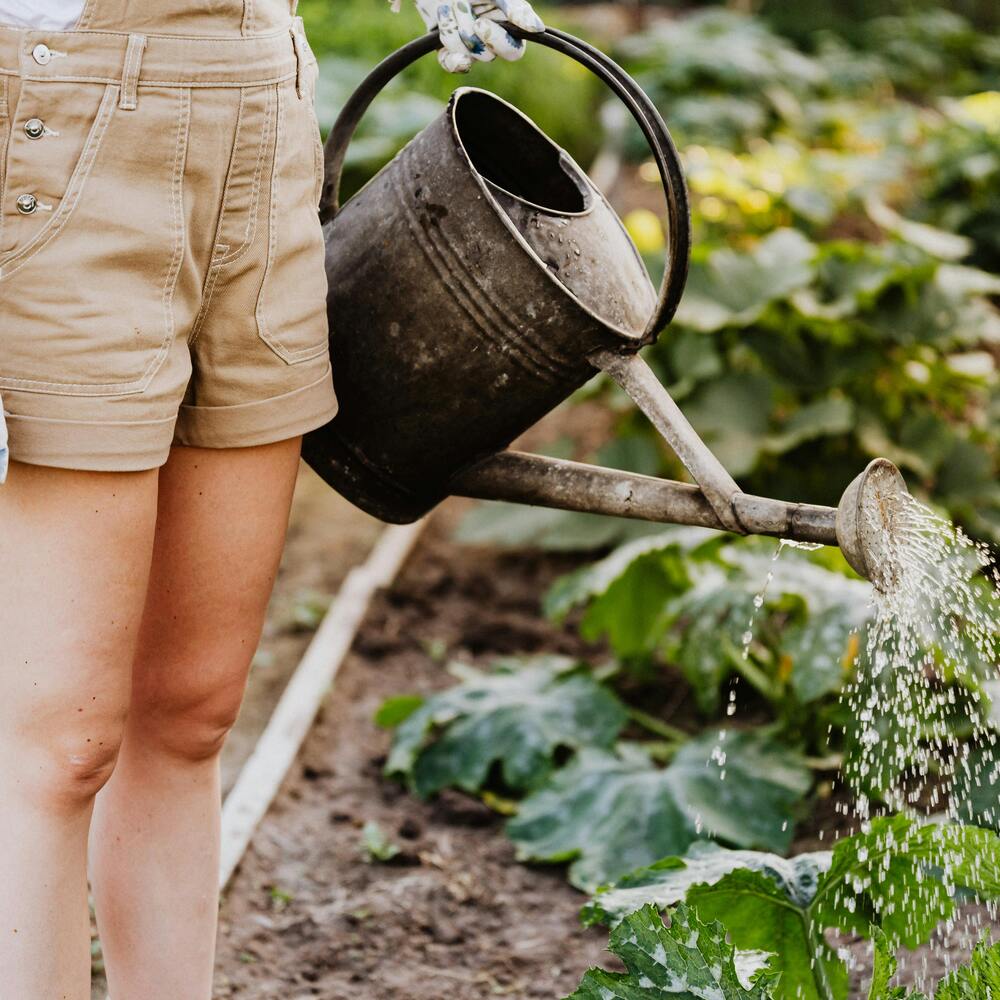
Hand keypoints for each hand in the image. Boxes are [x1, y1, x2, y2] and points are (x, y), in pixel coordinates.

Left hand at [395, 1, 544, 73]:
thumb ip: (516, 9)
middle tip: (461, 6)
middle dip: (469, 29)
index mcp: (508, 30)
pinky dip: (446, 50)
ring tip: (451, 7)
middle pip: (487, 56)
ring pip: (466, 55)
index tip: (481, 23)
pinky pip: (451, 65)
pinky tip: (442, 31)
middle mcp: (491, 44)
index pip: (513, 52)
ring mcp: (471, 51)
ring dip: (453, 27)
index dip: (497, 41)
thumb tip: (537, 28)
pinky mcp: (451, 55)